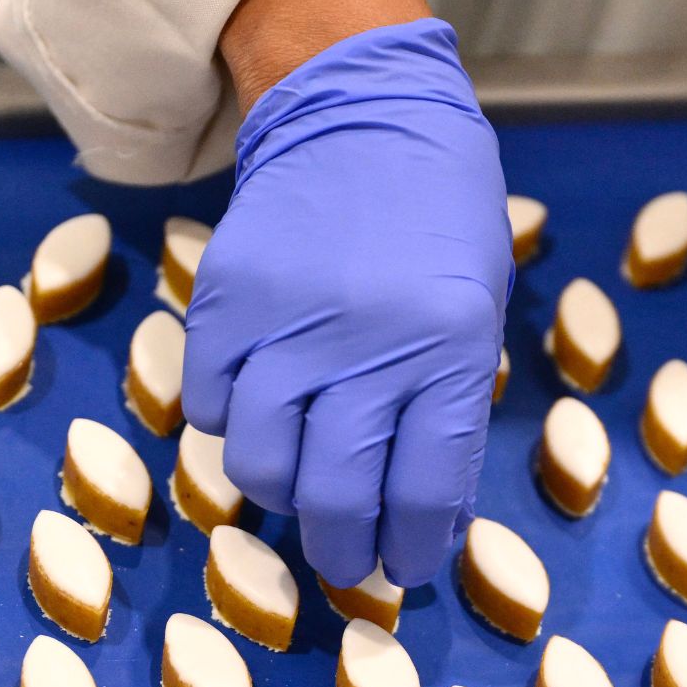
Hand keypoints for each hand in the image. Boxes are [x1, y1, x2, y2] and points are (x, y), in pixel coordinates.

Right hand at [183, 19, 510, 587]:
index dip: (412, 550)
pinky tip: (265, 407)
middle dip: (344, 552)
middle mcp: (369, 345)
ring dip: (283, 495)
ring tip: (303, 484)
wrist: (363, 118)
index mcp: (448, 352)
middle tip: (348, 563)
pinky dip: (236, 425)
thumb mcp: (474, 317)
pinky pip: (212, 409)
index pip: (425, 493)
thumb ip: (446, 415)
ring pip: (262, 466)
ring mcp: (289, 325)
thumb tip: (420, 526)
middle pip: (338, 497)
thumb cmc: (438, 227)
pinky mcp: (225, 303)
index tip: (405, 569)